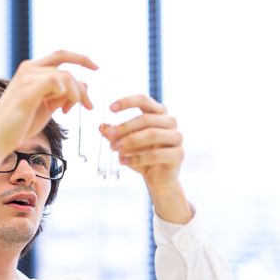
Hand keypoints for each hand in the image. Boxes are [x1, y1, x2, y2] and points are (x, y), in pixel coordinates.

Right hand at [0, 50, 97, 175]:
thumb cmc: (21, 124)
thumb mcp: (48, 106)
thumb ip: (63, 95)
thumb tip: (84, 85)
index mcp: (32, 70)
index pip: (61, 56)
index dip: (81, 59)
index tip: (97, 68)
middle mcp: (28, 69)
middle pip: (66, 66)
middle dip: (81, 86)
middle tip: (89, 105)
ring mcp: (27, 77)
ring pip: (65, 77)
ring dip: (75, 95)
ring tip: (67, 112)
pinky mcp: (28, 88)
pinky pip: (56, 82)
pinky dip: (66, 95)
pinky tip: (62, 110)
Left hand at [100, 94, 190, 223]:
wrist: (158, 179)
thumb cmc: (142, 157)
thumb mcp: (125, 144)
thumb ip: (115, 135)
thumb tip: (102, 127)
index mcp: (158, 113)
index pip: (144, 101)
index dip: (127, 102)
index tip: (110, 108)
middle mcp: (170, 122)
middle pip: (147, 119)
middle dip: (125, 127)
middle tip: (109, 136)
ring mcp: (177, 138)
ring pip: (153, 134)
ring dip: (130, 141)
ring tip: (114, 149)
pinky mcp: (178, 154)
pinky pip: (156, 154)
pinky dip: (137, 158)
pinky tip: (123, 161)